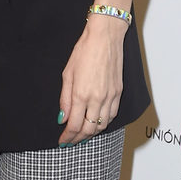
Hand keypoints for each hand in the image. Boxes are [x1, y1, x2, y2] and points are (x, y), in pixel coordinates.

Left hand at [57, 16, 124, 144]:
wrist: (105, 37)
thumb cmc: (84, 51)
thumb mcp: (67, 74)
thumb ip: (64, 99)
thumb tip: (62, 118)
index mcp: (81, 94)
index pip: (73, 125)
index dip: (67, 136)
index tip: (62, 141)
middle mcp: (97, 99)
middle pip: (88, 129)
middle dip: (78, 139)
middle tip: (70, 142)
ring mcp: (110, 97)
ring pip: (102, 125)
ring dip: (91, 134)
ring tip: (82, 135)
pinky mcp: (118, 93)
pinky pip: (112, 115)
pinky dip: (104, 124)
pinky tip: (97, 124)